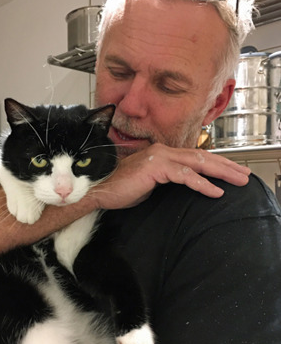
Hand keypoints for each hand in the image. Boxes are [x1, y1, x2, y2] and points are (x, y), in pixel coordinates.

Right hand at [91, 144, 249, 209]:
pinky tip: (216, 192)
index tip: (231, 172)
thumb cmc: (119, 188)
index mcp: (161, 154)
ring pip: (198, 163)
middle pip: (201, 157)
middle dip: (226, 166)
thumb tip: (182, 184)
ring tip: (238, 181)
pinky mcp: (156, 168)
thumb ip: (166, 179)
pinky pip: (185, 176)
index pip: (194, 157)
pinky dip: (203, 184)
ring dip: (221, 172)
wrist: (99, 189)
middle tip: (244, 175)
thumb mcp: (149, 183)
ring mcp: (159, 157)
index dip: (215, 164)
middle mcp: (162, 151)